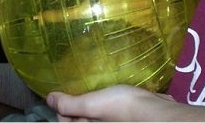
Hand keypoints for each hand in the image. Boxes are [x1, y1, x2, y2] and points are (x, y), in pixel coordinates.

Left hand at [46, 84, 177, 121]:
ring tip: (92, 85)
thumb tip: (49, 98)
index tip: (67, 90)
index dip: (62, 105)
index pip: (63, 120)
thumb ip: (70, 104)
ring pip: (90, 115)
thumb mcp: (92, 104)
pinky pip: (103, 113)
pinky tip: (106, 91)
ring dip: (89, 101)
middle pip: (77, 118)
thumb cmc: (122, 109)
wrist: (155, 114)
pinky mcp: (118, 120)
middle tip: (80, 86)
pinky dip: (101, 103)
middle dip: (76, 103)